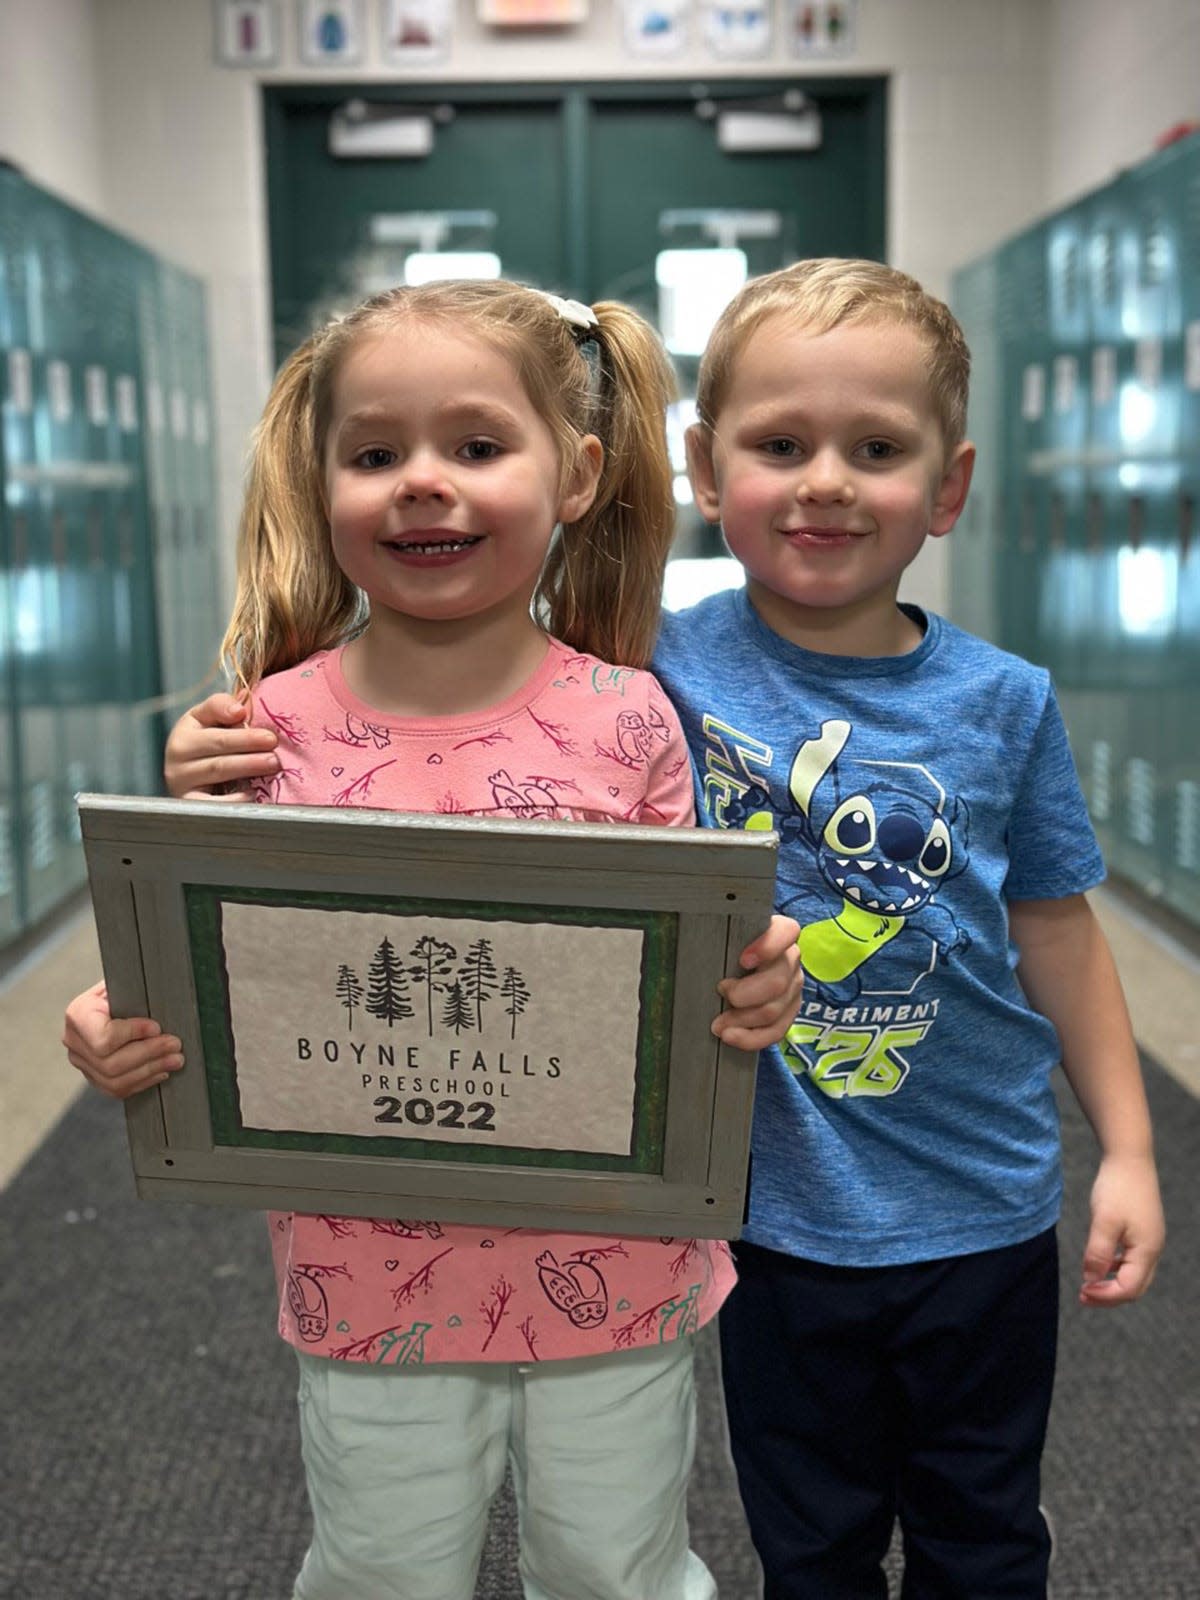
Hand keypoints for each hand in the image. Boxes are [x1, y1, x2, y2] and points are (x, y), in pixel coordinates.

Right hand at [63, 981, 182, 1099]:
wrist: (110, 1002)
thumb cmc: (121, 990)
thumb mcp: (124, 982)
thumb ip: (134, 992)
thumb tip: (160, 998)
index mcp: (78, 1014)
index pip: (103, 1036)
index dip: (132, 1034)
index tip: (156, 1027)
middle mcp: (74, 1041)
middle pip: (111, 1063)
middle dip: (149, 1054)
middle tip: (175, 1045)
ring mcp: (82, 1063)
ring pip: (114, 1080)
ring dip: (150, 1070)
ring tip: (175, 1060)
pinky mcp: (94, 1077)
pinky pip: (117, 1089)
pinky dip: (143, 1082)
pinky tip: (161, 1071)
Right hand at [165, 692, 278, 799]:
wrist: (190, 784)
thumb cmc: (208, 748)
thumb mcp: (209, 722)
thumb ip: (223, 707)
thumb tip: (240, 706)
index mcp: (186, 729)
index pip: (209, 713)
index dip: (225, 711)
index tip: (244, 713)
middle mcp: (178, 755)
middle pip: (218, 744)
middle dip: (247, 741)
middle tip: (272, 743)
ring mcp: (181, 782)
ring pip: (218, 769)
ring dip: (248, 765)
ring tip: (273, 763)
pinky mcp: (190, 805)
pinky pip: (213, 802)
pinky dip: (234, 798)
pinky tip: (253, 794)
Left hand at [712, 914, 802, 1052]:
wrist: (733, 969)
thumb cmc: (726, 949)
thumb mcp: (722, 936)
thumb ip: (716, 937)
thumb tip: (690, 947)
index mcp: (779, 934)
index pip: (786, 932)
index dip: (768, 947)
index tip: (743, 960)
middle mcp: (789, 960)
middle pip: (777, 982)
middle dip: (743, 995)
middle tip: (720, 992)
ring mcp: (792, 988)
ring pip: (773, 1010)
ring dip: (741, 1020)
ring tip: (719, 1023)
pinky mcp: (788, 1012)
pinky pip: (775, 1031)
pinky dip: (751, 1038)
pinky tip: (732, 1036)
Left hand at [1079, 1151, 1164, 1305]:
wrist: (1130, 1158)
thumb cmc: (1117, 1188)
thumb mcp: (1103, 1221)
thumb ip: (1097, 1253)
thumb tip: (1090, 1279)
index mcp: (1147, 1251)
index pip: (1129, 1289)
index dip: (1105, 1295)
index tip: (1082, 1292)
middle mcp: (1153, 1249)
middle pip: (1134, 1287)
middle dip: (1109, 1295)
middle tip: (1083, 1296)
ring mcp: (1149, 1240)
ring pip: (1134, 1274)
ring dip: (1111, 1282)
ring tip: (1088, 1283)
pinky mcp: (1143, 1231)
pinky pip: (1131, 1260)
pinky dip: (1115, 1267)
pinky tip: (1099, 1262)